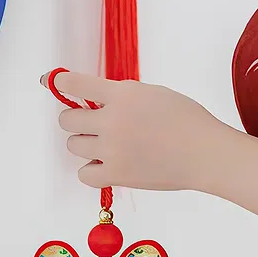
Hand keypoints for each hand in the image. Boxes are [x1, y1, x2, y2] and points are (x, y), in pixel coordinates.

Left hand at [49, 69, 231, 191]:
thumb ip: (121, 94)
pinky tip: (108, 163)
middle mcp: (112, 120)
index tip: (50, 81)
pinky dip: (92, 169)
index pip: (74, 84)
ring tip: (108, 145)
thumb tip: (91, 100)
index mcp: (122, 94)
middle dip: (77, 119)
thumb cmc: (186, 120)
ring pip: (73, 145)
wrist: (206, 154)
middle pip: (67, 119)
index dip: (58, 82)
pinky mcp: (117, 175)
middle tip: (94, 123)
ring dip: (85, 143)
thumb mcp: (153, 93)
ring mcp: (112, 150)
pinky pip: (84, 173)